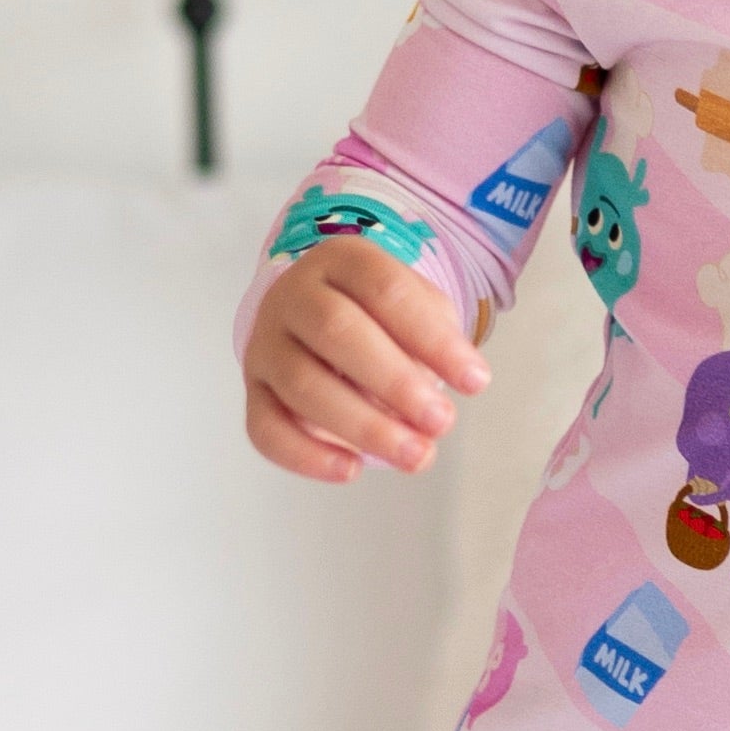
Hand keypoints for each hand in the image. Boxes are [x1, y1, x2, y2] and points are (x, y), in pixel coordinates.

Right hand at [244, 239, 488, 482]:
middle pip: (338, 331)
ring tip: (416, 456)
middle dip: (396, 382)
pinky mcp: (253, 391)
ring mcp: (266, 344)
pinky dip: (306, 455)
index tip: (476, 382)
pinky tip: (352, 470)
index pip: (387, 290)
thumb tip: (433, 401)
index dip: (434, 339)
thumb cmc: (380, 314)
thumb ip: (431, 340)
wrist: (317, 313)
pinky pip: (265, 427)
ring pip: (303, 384)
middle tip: (443, 422)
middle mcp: (294, 295)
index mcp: (342, 260)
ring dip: (364, 426)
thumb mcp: (415, 306)